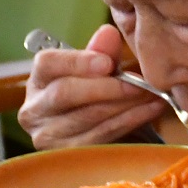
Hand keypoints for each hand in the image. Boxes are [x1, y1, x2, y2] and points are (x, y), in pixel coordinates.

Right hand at [18, 25, 165, 147]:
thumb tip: (108, 33)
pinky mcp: (67, 154)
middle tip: (141, 84)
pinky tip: (150, 110)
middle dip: (107, 88)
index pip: (48, 64)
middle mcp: (34, 109)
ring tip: (153, 95)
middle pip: (65, 93)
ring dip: (126, 106)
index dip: (78, 62)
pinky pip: (101, 136)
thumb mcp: (96, 69)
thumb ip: (101, 51)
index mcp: (38, 79)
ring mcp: (47, 135)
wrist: (95, 129)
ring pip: (87, 117)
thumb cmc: (93, 92)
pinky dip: (130, 122)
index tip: (108, 63)